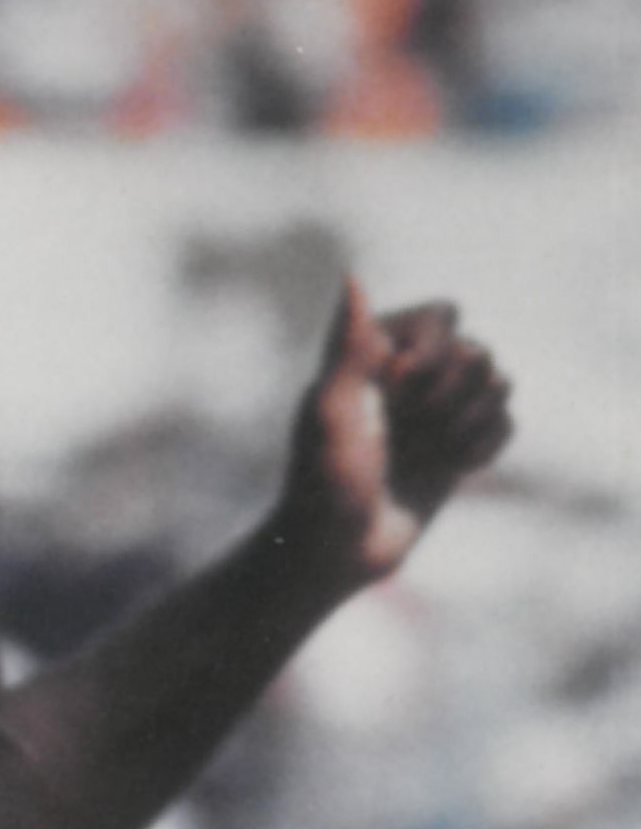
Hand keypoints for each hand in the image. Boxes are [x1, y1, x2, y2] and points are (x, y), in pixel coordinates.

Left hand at [280, 282, 511, 590]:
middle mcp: (411, 375)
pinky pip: (507, 423)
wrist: (336, 553)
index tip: (395, 386)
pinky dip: (481, 449)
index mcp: (377, 353)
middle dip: (450, 393)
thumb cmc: (321, 482)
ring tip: (424, 453)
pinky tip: (447, 471)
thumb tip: (353, 275)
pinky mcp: (460, 443)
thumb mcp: (330, 410)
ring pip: (499, 381)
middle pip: (477, 348)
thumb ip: (348, 344)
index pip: (443, 314)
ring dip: (465, 423)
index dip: (432, 350)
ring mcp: (439, 408)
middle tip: (408, 429)